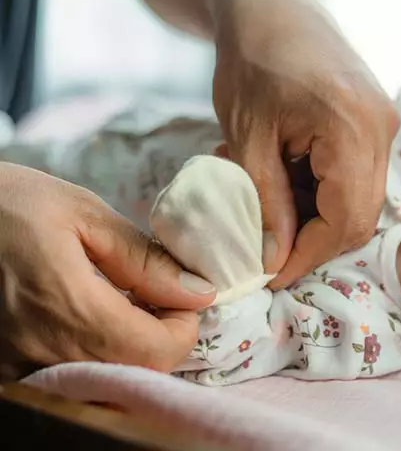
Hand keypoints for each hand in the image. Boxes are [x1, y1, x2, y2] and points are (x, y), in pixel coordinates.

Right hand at [0, 164, 214, 379]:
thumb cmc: (7, 204)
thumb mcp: (82, 214)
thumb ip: (143, 258)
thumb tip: (199, 290)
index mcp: (69, 307)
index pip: (156, 352)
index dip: (182, 327)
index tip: (181, 295)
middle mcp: (44, 350)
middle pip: (135, 371)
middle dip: (161, 337)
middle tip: (155, 296)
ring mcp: (21, 364)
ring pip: (105, 378)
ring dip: (130, 346)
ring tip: (124, 302)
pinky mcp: (6, 366)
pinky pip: (70, 375)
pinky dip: (96, 353)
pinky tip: (90, 318)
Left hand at [209, 0, 398, 288]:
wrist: (272, 6)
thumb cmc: (250, 60)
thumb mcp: (248, 137)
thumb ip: (267, 202)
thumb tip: (275, 260)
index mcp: (351, 128)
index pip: (345, 220)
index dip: (307, 256)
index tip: (270, 274)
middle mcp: (381, 129)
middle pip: (360, 215)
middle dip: (313, 242)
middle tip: (267, 248)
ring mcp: (384, 123)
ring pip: (360, 199)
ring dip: (316, 216)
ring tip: (268, 204)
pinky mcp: (376, 120)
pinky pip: (358, 175)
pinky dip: (323, 192)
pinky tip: (286, 180)